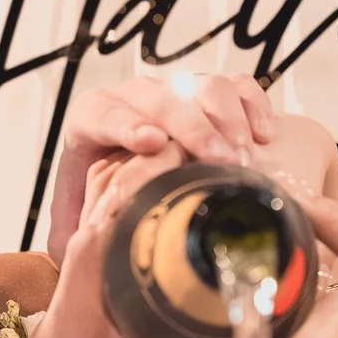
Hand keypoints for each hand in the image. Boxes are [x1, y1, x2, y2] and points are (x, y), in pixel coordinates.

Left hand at [47, 73, 276, 256]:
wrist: (131, 175)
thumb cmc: (104, 197)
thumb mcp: (78, 215)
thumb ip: (72, 231)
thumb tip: (81, 252)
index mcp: (91, 119)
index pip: (103, 112)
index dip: (127, 124)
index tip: (151, 142)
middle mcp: (134, 97)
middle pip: (163, 99)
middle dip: (194, 128)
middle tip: (220, 160)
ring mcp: (176, 90)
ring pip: (203, 86)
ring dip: (227, 120)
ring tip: (242, 159)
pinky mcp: (210, 93)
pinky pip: (237, 85)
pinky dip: (254, 105)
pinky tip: (264, 136)